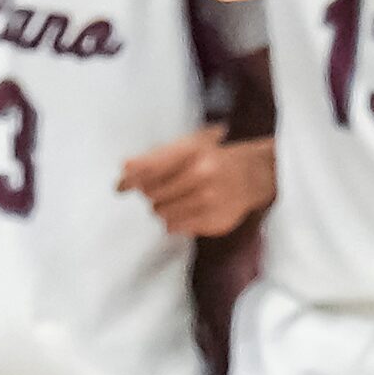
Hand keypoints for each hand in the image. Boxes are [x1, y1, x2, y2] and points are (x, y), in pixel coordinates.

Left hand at [117, 126, 273, 236]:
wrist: (253, 175)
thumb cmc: (212, 158)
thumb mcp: (187, 147)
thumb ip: (155, 157)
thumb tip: (124, 168)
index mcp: (192, 152)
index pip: (149, 168)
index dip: (129, 179)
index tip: (120, 186)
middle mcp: (202, 175)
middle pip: (151, 194)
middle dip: (149, 194)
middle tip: (157, 190)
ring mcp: (209, 200)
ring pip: (161, 213)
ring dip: (161, 208)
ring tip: (175, 199)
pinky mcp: (214, 221)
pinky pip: (175, 227)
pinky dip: (174, 221)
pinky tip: (187, 210)